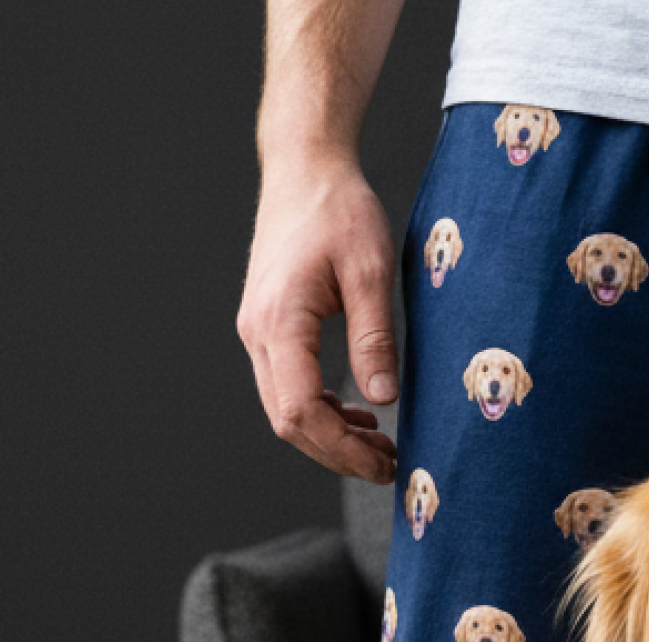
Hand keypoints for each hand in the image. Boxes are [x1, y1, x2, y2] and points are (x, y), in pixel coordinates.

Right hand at [236, 150, 400, 483]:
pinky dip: (323, 410)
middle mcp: (258, 332)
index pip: (299, 410)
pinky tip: (360, 415)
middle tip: (390, 465)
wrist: (306, 168)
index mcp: (279, 321)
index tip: (385, 464)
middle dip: (338, 453)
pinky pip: (289, 386)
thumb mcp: (370, 270)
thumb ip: (374, 337)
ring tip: (381, 446)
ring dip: (331, 435)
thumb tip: (383, 399)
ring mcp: (259, 331)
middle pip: (288, 420)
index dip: (341, 449)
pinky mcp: (269, 327)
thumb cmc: (339, 209)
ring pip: (286, 408)